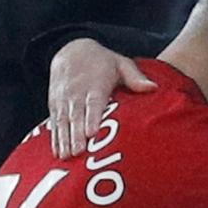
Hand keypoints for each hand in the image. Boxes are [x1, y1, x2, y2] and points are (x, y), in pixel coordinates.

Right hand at [47, 39, 155, 158]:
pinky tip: (57, 153)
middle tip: (78, 152)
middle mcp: (77, 94)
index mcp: (95, 85)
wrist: (71, 50)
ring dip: (64, 140)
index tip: (92, 133)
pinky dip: (55, 138)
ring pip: (63, 122)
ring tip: (66, 157)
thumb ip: (135, 77)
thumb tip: (153, 88)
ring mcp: (64, 100)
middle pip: (76, 116)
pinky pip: (54, 123)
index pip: (93, 103)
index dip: (91, 118)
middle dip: (76, 135)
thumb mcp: (120, 64)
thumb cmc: (102, 61)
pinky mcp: (55, 105)